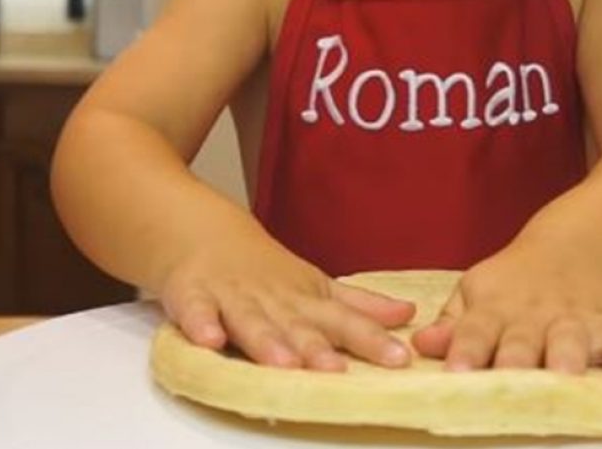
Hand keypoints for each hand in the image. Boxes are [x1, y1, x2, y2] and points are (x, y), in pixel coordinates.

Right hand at [159, 240, 414, 371]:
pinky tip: (209, 340)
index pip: (344, 321)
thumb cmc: (266, 272)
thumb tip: (409, 315)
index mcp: (306, 300)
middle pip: (297, 327)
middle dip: (317, 349)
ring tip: (284, 363)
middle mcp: (273, 300)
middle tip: (337, 370)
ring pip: (251, 322)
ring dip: (267, 342)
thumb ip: (359, 306)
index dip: (371, 340)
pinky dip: (200, 324)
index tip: (398, 359)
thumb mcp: (316, 286)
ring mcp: (233, 297)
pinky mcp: (193, 296)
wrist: (203, 231)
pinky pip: (195, 312)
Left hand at [410, 241, 601, 373]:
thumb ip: (451, 323)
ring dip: (569, 356)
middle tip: (511, 381)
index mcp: (493, 309)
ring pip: (568, 339)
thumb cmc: (512, 284)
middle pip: (520, 341)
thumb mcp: (475, 293)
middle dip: (516, 362)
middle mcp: (530, 316)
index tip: (455, 373)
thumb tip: (421, 345)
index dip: (463, 351)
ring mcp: (569, 318)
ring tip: (570, 374)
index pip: (473, 331)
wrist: (570, 249)